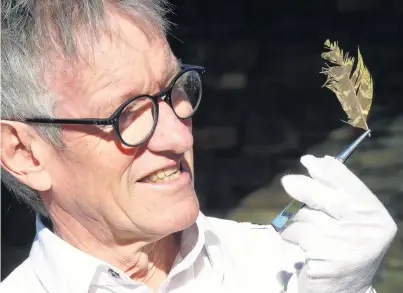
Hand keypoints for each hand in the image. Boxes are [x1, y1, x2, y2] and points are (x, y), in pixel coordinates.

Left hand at [280, 155, 396, 292]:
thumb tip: (320, 161)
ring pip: (307, 216)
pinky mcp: (325, 259)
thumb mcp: (347, 220)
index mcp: (375, 215)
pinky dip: (292, 236)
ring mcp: (347, 246)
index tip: (309, 160)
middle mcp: (367, 230)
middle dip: (303, 187)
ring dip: (298, 221)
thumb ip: (337, 195)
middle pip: (326, 198)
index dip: (326, 170)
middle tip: (286, 181)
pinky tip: (302, 247)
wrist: (343, 290)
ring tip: (308, 234)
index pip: (350, 184)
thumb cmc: (343, 247)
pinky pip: (296, 234)